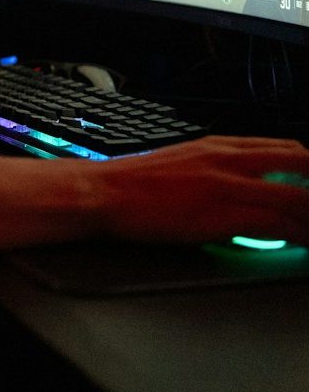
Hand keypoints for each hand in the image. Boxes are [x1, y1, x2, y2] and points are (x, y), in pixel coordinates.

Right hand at [92, 136, 308, 246]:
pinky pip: (277, 224)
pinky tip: (304, 245)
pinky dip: (299, 236)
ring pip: (296, 196)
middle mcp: (227, 159)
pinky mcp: (222, 213)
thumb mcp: (180, 164)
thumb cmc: (133, 184)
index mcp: (217, 146)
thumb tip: (236, 190)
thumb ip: (213, 172)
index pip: (283, 147)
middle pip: (300, 161)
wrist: (103, 192)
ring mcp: (227, 184)